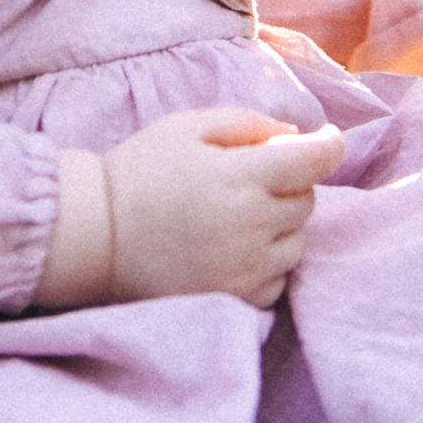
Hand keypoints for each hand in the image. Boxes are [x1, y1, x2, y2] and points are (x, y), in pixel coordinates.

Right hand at [54, 109, 346, 314]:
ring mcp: (246, 269)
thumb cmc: (139, 172)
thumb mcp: (186, 126)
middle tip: (247, 181)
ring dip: (280, 227)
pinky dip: (266, 263)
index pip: (315, 161)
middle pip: (307, 202)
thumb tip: (296, 136)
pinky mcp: (237, 300)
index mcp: (240, 177)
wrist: (94, 236)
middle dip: (288, 186)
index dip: (328, 146)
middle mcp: (251, 226)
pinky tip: (230, 250)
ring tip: (236, 219)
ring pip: (298, 243)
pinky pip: (278, 280)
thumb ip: (246, 122)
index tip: (325, 142)